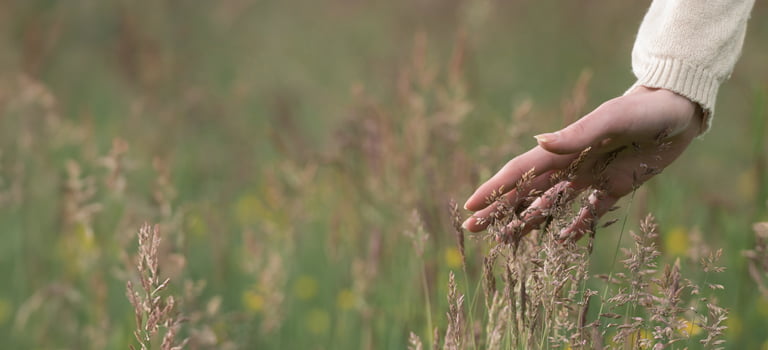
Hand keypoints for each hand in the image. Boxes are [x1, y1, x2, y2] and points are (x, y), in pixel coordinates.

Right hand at [462, 86, 702, 240]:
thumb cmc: (644, 111)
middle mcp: (571, 165)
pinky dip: (575, 228)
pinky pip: (590, 213)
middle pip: (526, 193)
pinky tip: (561, 241)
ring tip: (505, 239)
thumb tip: (537, 142)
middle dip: (499, 211)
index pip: (519, 173)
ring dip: (527, 221)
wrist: (679, 109)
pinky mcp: (616, 187)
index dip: (493, 190)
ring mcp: (592, 178)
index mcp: (564, 150)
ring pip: (550, 205)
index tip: (470, 206)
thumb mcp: (612, 119)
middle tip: (473, 229)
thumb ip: (576, 134)